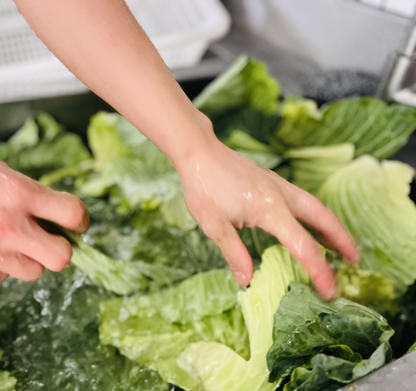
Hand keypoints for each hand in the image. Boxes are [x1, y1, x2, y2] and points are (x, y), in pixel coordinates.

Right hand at [0, 146, 87, 281]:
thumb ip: (28, 191)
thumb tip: (54, 212)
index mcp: (18, 192)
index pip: (73, 213)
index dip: (82, 221)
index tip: (79, 224)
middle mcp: (8, 225)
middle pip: (62, 257)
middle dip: (62, 250)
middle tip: (53, 241)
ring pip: (33, 272)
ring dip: (30, 259)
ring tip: (13, 242)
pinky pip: (0, 276)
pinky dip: (0, 265)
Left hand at [176, 132, 357, 299]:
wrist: (199, 152)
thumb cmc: (204, 187)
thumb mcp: (214, 226)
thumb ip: (235, 253)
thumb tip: (248, 280)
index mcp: (270, 210)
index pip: (304, 246)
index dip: (319, 271)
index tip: (330, 291)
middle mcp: (282, 195)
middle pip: (323, 218)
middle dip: (342, 240)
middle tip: (355, 260)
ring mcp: (278, 185)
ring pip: (316, 206)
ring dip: (331, 225)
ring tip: (339, 245)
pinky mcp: (272, 181)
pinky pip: (302, 199)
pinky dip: (314, 214)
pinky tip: (308, 223)